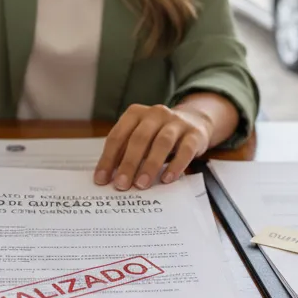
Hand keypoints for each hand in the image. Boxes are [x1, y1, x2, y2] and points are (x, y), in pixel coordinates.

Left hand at [94, 105, 213, 190]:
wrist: (195, 121)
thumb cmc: (159, 134)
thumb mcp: (140, 137)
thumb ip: (125, 152)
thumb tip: (109, 177)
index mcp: (135, 113)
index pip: (118, 136)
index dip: (108, 158)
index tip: (102, 179)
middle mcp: (155, 114)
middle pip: (139, 138)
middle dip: (128, 163)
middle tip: (121, 184)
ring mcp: (176, 122)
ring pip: (162, 142)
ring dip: (150, 165)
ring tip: (141, 185)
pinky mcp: (194, 134)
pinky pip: (185, 150)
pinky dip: (175, 165)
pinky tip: (167, 179)